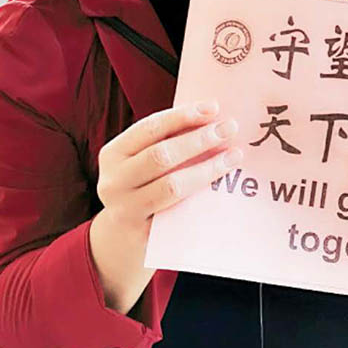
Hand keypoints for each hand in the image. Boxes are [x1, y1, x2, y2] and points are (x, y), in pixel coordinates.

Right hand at [97, 101, 240, 227]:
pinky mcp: (144, 235)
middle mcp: (113, 182)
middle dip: (199, 139)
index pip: (149, 128)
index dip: (182, 116)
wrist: (124, 240)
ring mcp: (126, 210)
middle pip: (161, 155)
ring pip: (172, 185)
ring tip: (234, 156)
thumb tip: (211, 118)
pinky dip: (203, 197)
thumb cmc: (141, 189)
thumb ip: (165, 142)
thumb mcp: (141, 162)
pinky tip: (222, 186)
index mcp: (112, 154)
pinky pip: (179, 213)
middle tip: (230, 128)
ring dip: (208, 168)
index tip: (213, 108)